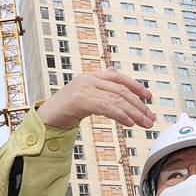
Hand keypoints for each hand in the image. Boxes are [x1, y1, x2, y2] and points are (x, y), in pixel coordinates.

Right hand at [36, 68, 153, 129]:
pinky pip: (105, 106)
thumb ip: (100, 86)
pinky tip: (130, 123)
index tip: (149, 97)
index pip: (118, 77)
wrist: (44, 118)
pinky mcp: (79, 100)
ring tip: (145, 123)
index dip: (136, 86)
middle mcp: (89, 79)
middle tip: (151, 118)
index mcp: (91, 76)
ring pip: (116, 99)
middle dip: (139, 105)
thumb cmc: (65, 109)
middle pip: (121, 90)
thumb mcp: (85, 95)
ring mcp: (83, 88)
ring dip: (134, 113)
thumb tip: (114, 72)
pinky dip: (120, 115)